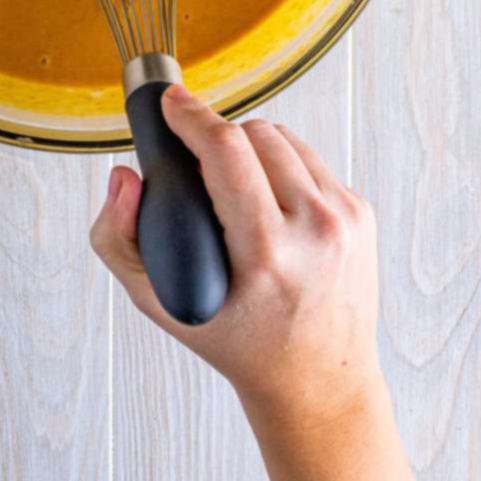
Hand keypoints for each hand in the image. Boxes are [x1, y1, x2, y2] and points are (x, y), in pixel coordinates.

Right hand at [90, 84, 383, 437]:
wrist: (316, 380)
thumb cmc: (235, 341)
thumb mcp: (160, 304)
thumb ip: (119, 239)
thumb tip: (124, 176)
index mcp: (265, 254)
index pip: (227, 152)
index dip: (192, 116)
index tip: (170, 101)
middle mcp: (315, 231)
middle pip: (255, 134)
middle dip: (217, 135)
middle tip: (194, 158)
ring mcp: (345, 220)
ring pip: (284, 139)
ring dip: (250, 145)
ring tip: (230, 178)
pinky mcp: (361, 213)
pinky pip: (309, 159)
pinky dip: (281, 165)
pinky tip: (266, 195)